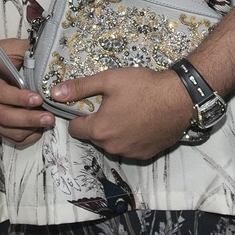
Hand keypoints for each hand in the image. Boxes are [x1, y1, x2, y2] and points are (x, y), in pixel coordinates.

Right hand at [0, 38, 55, 146]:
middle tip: (49, 117)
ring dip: (28, 129)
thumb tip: (48, 53)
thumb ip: (25, 50)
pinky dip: (23, 137)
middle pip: (3, 116)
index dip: (19, 98)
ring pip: (5, 130)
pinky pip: (6, 136)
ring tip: (47, 123)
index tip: (38, 98)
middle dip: (28, 119)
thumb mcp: (5, 47)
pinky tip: (37, 129)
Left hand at [56, 68, 194, 159]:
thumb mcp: (108, 80)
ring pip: (111, 144)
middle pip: (94, 137)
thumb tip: (55, 93)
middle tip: (112, 105)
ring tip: (128, 112)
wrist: (180, 97)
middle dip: (98, 123)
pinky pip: (129, 148)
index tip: (88, 106)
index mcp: (99, 130)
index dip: (79, 116)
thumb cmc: (143, 87)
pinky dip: (130, 138)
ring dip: (114, 132)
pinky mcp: (146, 154)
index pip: (75, 129)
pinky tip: (140, 122)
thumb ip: (80, 88)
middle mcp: (112, 147)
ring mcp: (130, 153)